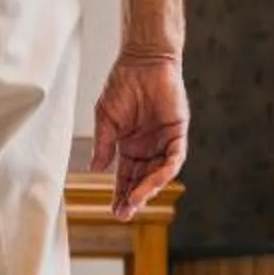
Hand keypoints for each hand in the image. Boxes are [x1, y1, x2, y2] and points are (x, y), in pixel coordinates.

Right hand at [91, 51, 187, 220]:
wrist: (141, 60)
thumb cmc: (121, 84)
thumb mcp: (106, 119)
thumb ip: (103, 144)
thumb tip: (96, 169)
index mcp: (129, 146)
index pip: (126, 177)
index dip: (120, 193)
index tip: (114, 210)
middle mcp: (148, 147)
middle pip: (142, 180)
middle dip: (134, 198)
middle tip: (124, 214)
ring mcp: (164, 141)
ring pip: (158, 174)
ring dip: (147, 189)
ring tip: (134, 202)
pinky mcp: (177, 132)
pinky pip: (174, 158)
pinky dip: (164, 171)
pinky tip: (153, 182)